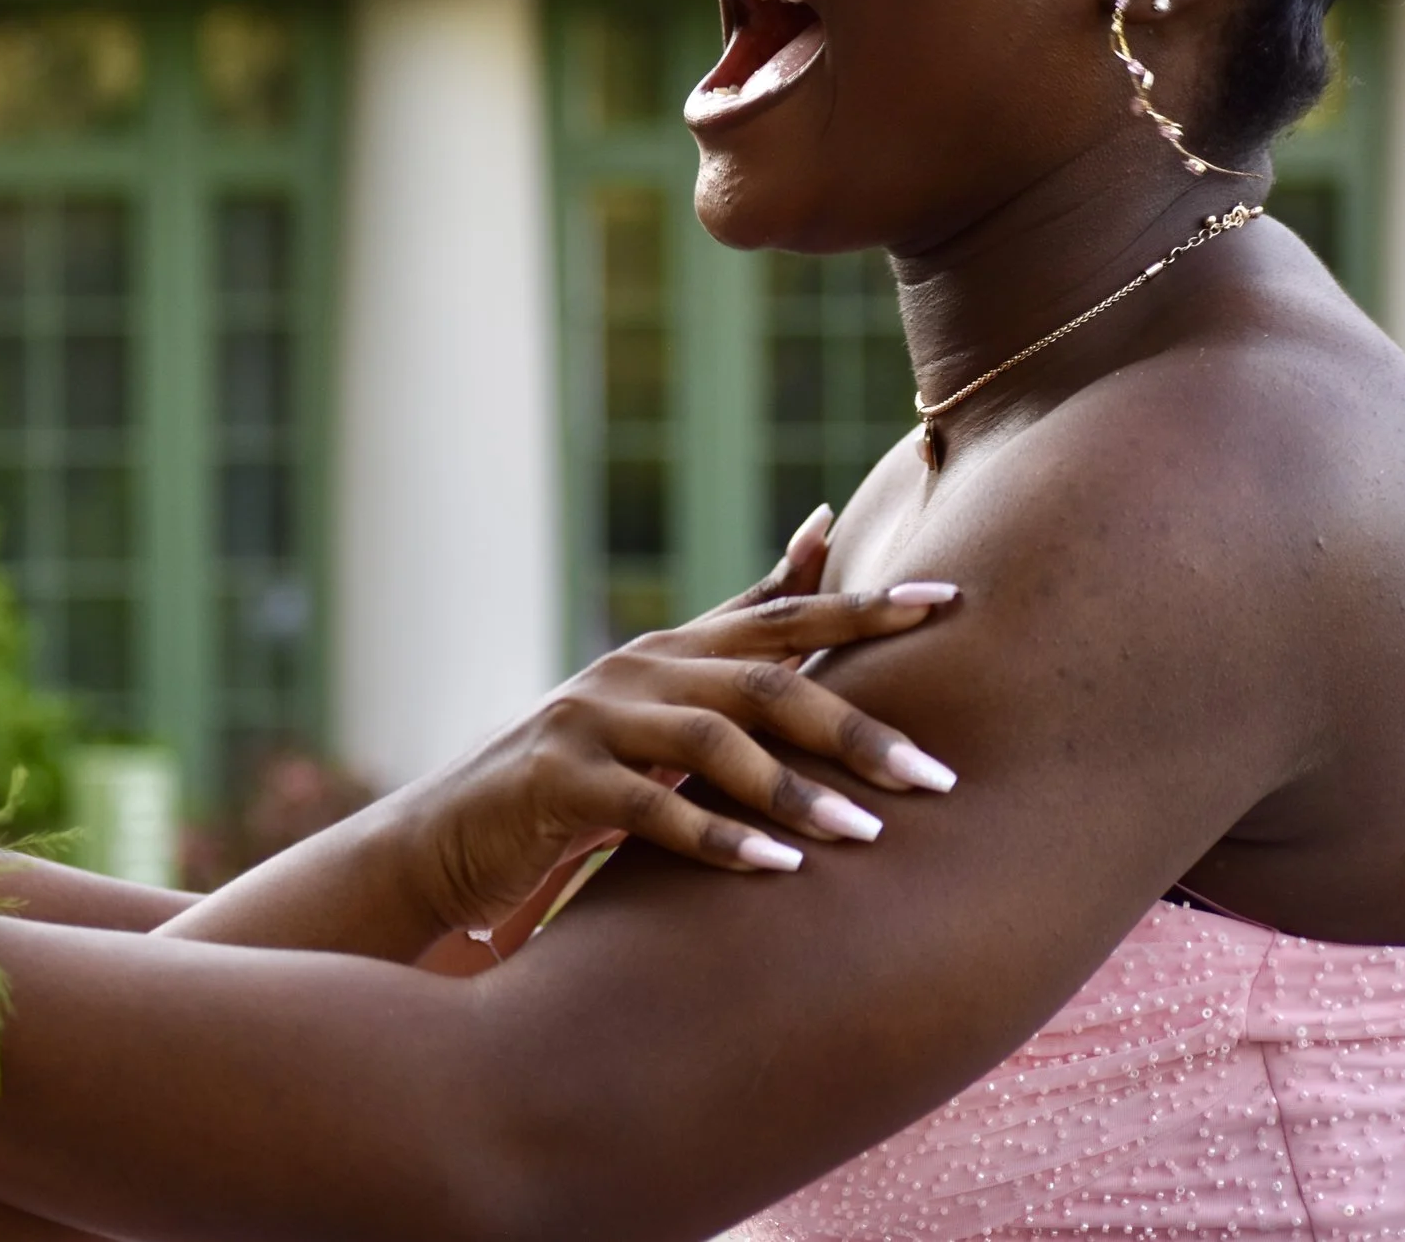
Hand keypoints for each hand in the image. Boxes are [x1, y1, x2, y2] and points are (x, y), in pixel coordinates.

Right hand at [393, 504, 960, 949]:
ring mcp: (591, 722)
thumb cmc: (578, 775)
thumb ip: (736, 635)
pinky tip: (776, 871)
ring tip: (865, 836)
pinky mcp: (558, 783)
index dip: (865, 609)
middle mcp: (634, 672)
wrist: (453, 833)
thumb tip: (820, 532)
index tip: (951, 605)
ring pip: (712, 742)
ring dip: (795, 791)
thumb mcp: (656, 701)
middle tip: (939, 775)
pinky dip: (717, 840)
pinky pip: (650, 809)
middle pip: (764, 681)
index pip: (782, 617)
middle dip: (857, 726)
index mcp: (668, 652)